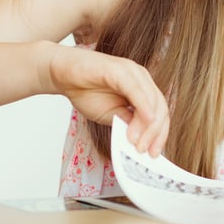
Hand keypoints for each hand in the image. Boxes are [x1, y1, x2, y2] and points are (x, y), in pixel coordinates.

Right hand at [47, 45, 169, 156]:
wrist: (63, 74)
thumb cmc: (87, 92)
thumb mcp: (110, 115)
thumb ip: (126, 124)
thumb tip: (140, 141)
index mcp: (143, 90)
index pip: (160, 113)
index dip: (160, 134)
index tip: (153, 154)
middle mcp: (142, 80)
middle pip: (160, 108)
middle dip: (155, 133)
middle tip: (144, 151)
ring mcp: (133, 73)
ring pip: (152, 100)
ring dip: (148, 125)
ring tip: (138, 143)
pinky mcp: (120, 69)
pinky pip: (136, 89)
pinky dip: (143, 106)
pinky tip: (146, 119)